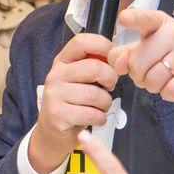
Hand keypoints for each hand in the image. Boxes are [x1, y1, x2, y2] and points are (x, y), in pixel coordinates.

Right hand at [28, 33, 118, 173]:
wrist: (52, 132)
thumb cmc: (72, 102)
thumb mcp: (80, 79)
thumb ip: (97, 65)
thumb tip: (121, 58)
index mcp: (62, 61)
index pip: (81, 42)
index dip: (102, 45)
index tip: (111, 56)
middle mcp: (56, 75)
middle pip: (94, 68)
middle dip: (110, 79)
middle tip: (109, 86)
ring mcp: (55, 95)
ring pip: (96, 94)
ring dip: (105, 103)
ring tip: (100, 106)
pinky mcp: (58, 115)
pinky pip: (92, 114)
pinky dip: (100, 118)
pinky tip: (94, 118)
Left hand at [108, 8, 173, 103]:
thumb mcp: (148, 48)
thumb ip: (125, 54)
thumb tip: (118, 64)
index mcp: (159, 23)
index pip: (144, 18)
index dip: (133, 19)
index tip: (123, 18)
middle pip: (138, 63)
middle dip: (139, 76)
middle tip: (151, 71)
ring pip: (153, 79)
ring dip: (153, 87)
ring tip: (163, 79)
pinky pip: (170, 90)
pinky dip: (168, 94)